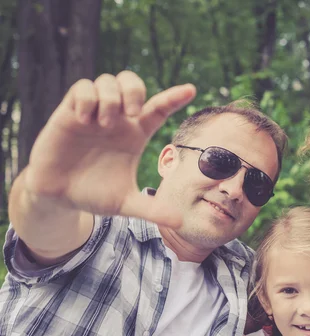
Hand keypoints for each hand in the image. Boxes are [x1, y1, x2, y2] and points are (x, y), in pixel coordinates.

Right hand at [24, 71, 195, 227]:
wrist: (59, 196)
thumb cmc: (94, 193)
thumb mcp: (125, 203)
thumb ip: (151, 210)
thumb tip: (179, 222)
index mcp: (135, 135)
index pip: (159, 109)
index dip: (175, 98)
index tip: (191, 90)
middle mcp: (117, 120)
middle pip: (132, 83)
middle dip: (135, 90)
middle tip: (133, 113)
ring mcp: (94, 113)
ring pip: (108, 80)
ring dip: (110, 97)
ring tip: (104, 124)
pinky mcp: (69, 112)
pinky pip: (81, 87)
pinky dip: (87, 97)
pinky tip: (84, 119)